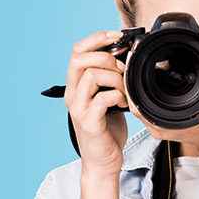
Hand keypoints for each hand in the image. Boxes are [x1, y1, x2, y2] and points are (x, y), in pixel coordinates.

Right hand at [64, 30, 129, 176]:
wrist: (102, 162)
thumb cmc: (106, 130)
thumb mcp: (106, 98)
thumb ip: (109, 79)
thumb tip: (126, 56)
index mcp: (75, 85)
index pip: (77, 51)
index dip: (97, 38)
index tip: (118, 36)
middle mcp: (72, 94)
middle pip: (80, 58)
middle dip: (106, 56)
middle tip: (122, 69)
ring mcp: (79, 108)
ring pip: (92, 75)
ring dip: (115, 77)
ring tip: (124, 90)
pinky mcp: (89, 122)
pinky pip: (102, 98)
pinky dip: (118, 96)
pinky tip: (124, 104)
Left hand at [128, 43, 198, 158]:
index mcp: (171, 118)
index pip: (138, 96)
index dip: (131, 75)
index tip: (131, 55)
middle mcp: (160, 125)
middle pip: (134, 97)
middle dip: (132, 74)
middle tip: (132, 54)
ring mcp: (158, 126)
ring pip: (137, 101)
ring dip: (135, 82)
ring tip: (136, 62)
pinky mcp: (160, 124)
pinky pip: (144, 105)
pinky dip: (143, 90)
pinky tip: (145, 77)